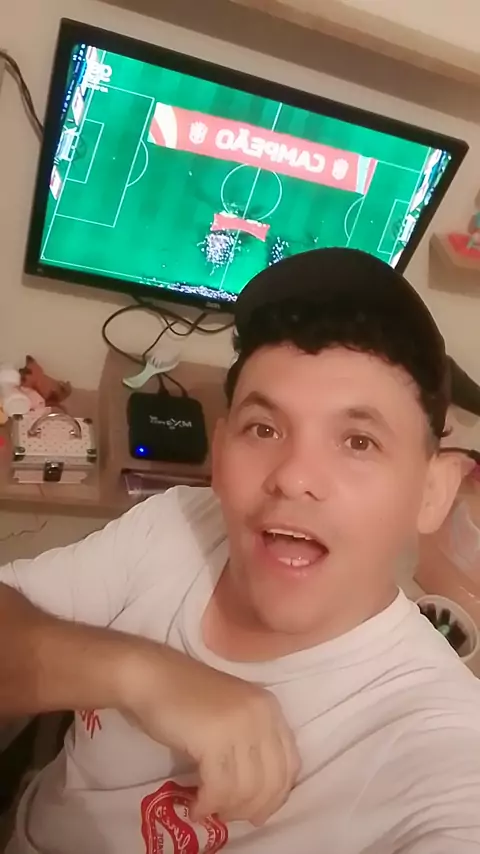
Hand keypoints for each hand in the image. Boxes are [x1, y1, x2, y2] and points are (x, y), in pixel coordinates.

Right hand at [124, 643, 299, 825]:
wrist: (150, 676)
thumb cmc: (185, 697)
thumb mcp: (232, 716)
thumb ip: (250, 744)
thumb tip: (257, 797)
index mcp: (270, 708)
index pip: (290, 764)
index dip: (275, 796)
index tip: (256, 812)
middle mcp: (262, 714)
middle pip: (273, 781)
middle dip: (252, 808)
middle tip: (229, 817)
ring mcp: (240, 725)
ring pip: (247, 788)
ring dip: (227, 809)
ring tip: (208, 810)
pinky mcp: (215, 738)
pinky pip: (220, 787)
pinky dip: (208, 804)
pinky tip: (196, 807)